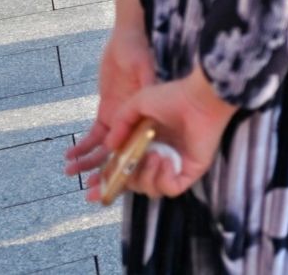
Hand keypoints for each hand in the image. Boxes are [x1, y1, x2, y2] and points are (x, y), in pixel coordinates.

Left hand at [66, 20, 154, 181]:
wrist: (125, 38)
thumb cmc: (138, 50)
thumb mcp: (144, 65)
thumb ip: (147, 80)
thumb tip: (151, 98)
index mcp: (146, 115)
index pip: (137, 146)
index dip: (126, 164)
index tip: (113, 181)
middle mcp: (134, 122)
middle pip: (120, 153)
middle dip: (104, 171)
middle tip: (88, 189)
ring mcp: (119, 119)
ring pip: (104, 148)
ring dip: (88, 162)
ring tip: (70, 172)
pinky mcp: (106, 112)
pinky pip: (93, 135)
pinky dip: (82, 146)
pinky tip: (69, 155)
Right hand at [84, 65, 236, 202]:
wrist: (199, 98)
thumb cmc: (172, 97)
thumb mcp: (137, 104)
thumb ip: (119, 123)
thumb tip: (108, 146)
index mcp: (146, 144)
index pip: (123, 169)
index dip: (106, 180)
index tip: (88, 188)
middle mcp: (159, 157)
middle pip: (133, 184)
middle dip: (116, 187)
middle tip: (108, 183)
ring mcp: (175, 166)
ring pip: (150, 190)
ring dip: (145, 176)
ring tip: (154, 155)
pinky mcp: (190, 172)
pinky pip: (170, 189)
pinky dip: (163, 179)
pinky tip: (166, 160)